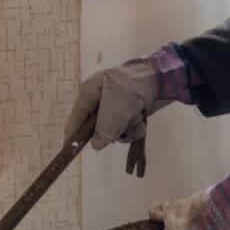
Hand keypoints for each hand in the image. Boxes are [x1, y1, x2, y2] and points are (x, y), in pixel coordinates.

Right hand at [67, 61, 164, 176]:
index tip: (70, 151)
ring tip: (135, 118)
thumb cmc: (129, 93)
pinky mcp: (129, 108)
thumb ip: (102, 133)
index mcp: (88, 92)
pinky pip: (126, 126)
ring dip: (126, 129)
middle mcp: (99, 98)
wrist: (159, 79)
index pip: (75, 119)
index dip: (72, 136)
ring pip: (114, 129)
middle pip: (97, 127)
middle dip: (111, 131)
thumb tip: (97, 144)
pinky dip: (134, 126)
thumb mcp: (112, 114)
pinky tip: (142, 118)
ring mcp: (115, 103)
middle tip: (119, 128)